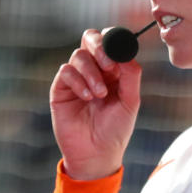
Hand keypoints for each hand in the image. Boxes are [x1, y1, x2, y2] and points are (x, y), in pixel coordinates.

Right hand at [49, 28, 142, 179]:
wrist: (96, 154)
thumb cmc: (115, 129)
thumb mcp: (130, 101)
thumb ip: (130, 75)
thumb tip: (126, 52)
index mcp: (112, 70)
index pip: (110, 42)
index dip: (113, 40)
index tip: (119, 54)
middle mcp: (93, 70)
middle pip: (90, 39)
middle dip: (99, 46)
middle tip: (108, 65)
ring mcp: (76, 78)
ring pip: (78, 55)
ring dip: (91, 72)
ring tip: (99, 94)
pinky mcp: (61, 89)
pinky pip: (66, 71)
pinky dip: (78, 81)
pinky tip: (87, 97)